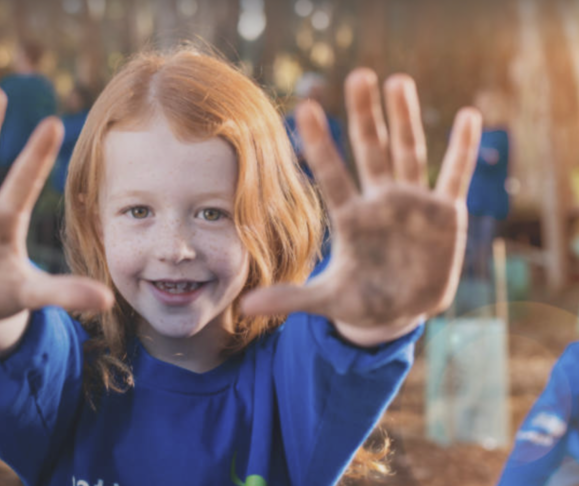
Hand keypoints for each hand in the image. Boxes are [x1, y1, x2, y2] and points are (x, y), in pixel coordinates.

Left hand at [242, 69, 481, 345]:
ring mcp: (413, 204)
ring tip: (398, 80)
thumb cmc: (360, 300)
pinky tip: (469, 116)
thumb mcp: (326, 300)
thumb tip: (245, 306)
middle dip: (366, 115)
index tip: (306, 109)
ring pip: (409, 153)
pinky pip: (455, 176)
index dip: (322, 145)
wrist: (399, 311)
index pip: (332, 175)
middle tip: (358, 76)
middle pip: (371, 151)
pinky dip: (463, 150)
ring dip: (406, 119)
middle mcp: (380, 202)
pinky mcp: (444, 214)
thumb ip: (289, 298)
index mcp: (351, 218)